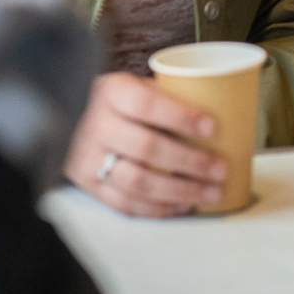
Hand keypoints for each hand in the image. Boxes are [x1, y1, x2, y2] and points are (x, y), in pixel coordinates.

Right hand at [65, 72, 227, 216]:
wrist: (69, 115)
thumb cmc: (120, 101)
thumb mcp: (138, 85)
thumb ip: (168, 96)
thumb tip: (224, 111)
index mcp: (111, 92)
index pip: (146, 104)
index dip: (180, 117)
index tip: (212, 127)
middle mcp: (95, 125)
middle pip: (147, 148)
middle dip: (190, 162)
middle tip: (221, 169)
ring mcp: (88, 158)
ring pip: (137, 181)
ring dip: (180, 190)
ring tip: (211, 192)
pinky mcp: (88, 185)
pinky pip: (126, 203)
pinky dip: (159, 208)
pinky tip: (184, 204)